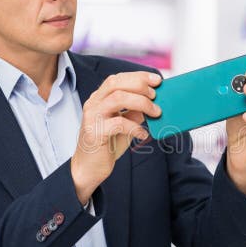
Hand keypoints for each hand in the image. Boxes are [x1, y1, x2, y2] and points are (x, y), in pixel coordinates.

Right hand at [71, 71, 161, 204]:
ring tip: (155, 112)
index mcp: (99, 99)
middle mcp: (93, 104)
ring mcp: (92, 117)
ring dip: (141, 102)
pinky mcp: (94, 133)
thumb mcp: (124, 126)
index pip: (117, 79)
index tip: (157, 79)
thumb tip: (153, 103)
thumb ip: (134, 113)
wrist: (89, 169)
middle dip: (139, 84)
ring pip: (117, 98)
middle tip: (156, 94)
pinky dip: (135, 127)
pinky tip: (143, 134)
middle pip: (115, 83)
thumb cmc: (107, 145)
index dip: (138, 76)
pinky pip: (118, 123)